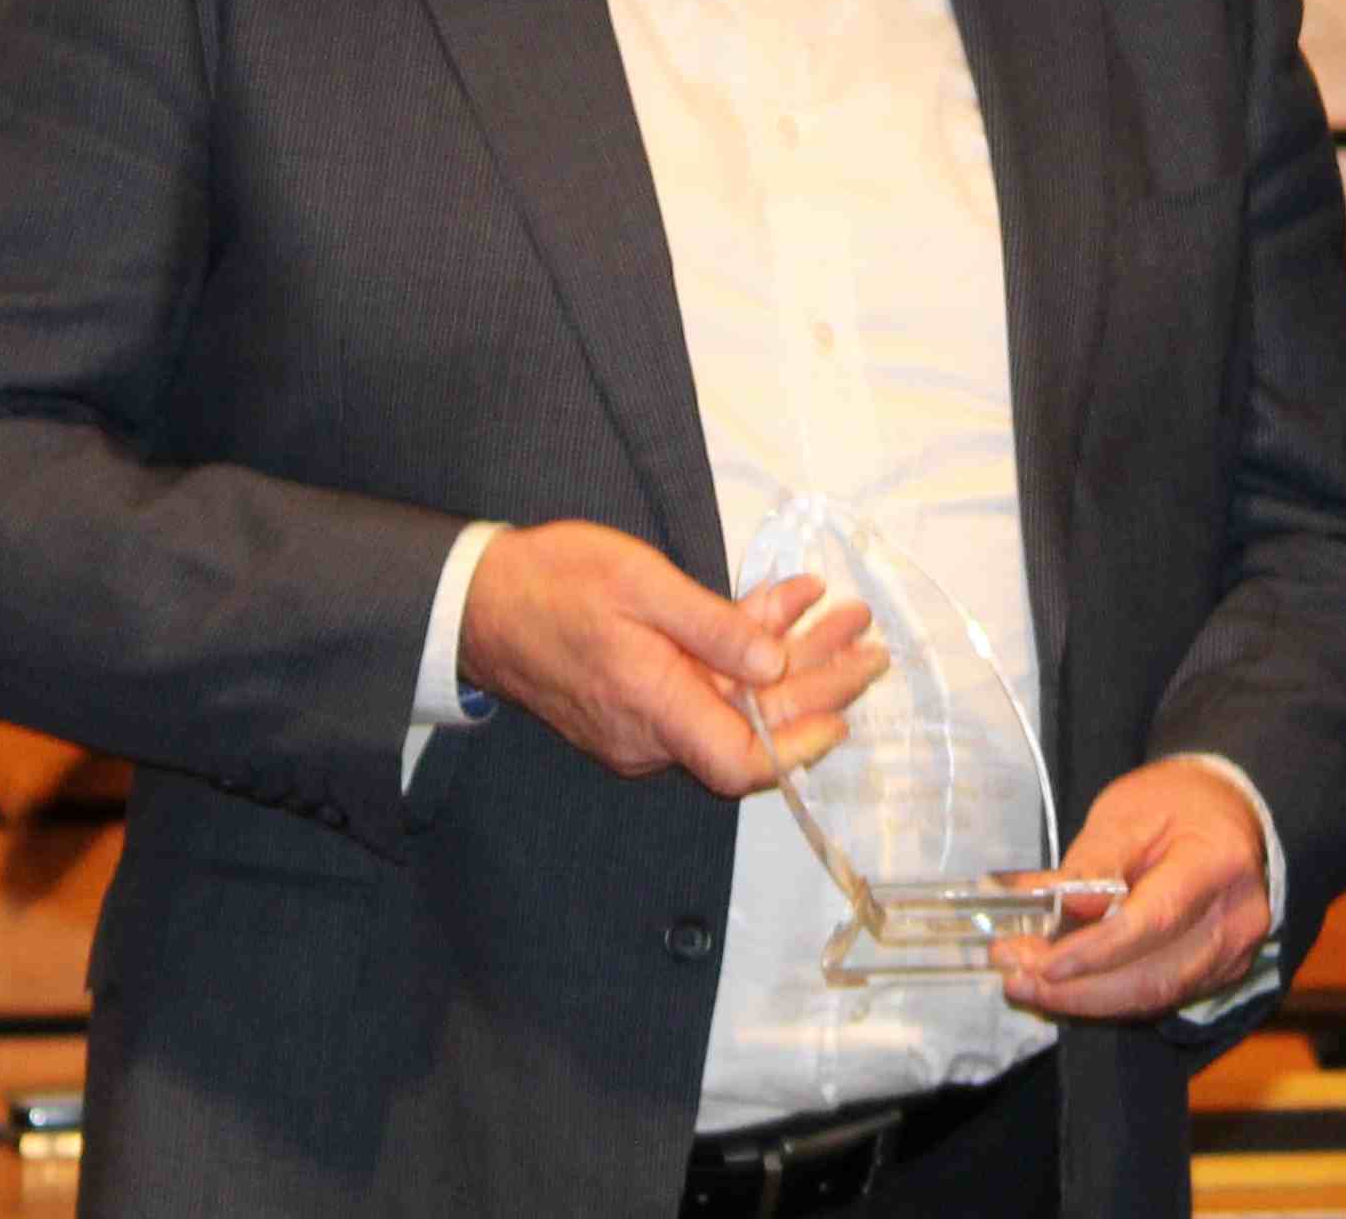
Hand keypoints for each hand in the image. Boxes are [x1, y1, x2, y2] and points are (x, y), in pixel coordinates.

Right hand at [456, 521, 883, 797]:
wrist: (478, 601)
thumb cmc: (553, 583)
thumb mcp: (641, 584)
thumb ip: (712, 627)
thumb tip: (775, 665)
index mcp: (652, 707)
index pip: (741, 763)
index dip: (799, 747)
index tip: (844, 714)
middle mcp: (649, 733)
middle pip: (750, 726)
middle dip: (817, 681)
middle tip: (867, 639)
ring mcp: (641, 723)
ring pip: (732, 702)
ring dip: (788, 659)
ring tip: (840, 613)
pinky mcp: (635, 704)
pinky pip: (703, 690)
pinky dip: (744, 655)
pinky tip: (780, 611)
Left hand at [994, 757, 1270, 1019]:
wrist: (1224, 812)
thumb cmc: (1174, 804)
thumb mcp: (1126, 814)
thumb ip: (1091, 866)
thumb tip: (1049, 908)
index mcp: (1219, 863)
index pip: (1155, 920)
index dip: (1095, 950)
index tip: (1042, 962)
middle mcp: (1237, 919)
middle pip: (1154, 977)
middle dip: (1077, 989)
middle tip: (1016, 976)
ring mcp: (1232, 954)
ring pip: (1152, 998)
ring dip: (1083, 1000)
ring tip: (1026, 983)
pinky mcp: (1217, 974)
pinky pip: (1155, 998)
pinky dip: (1104, 998)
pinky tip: (1062, 986)